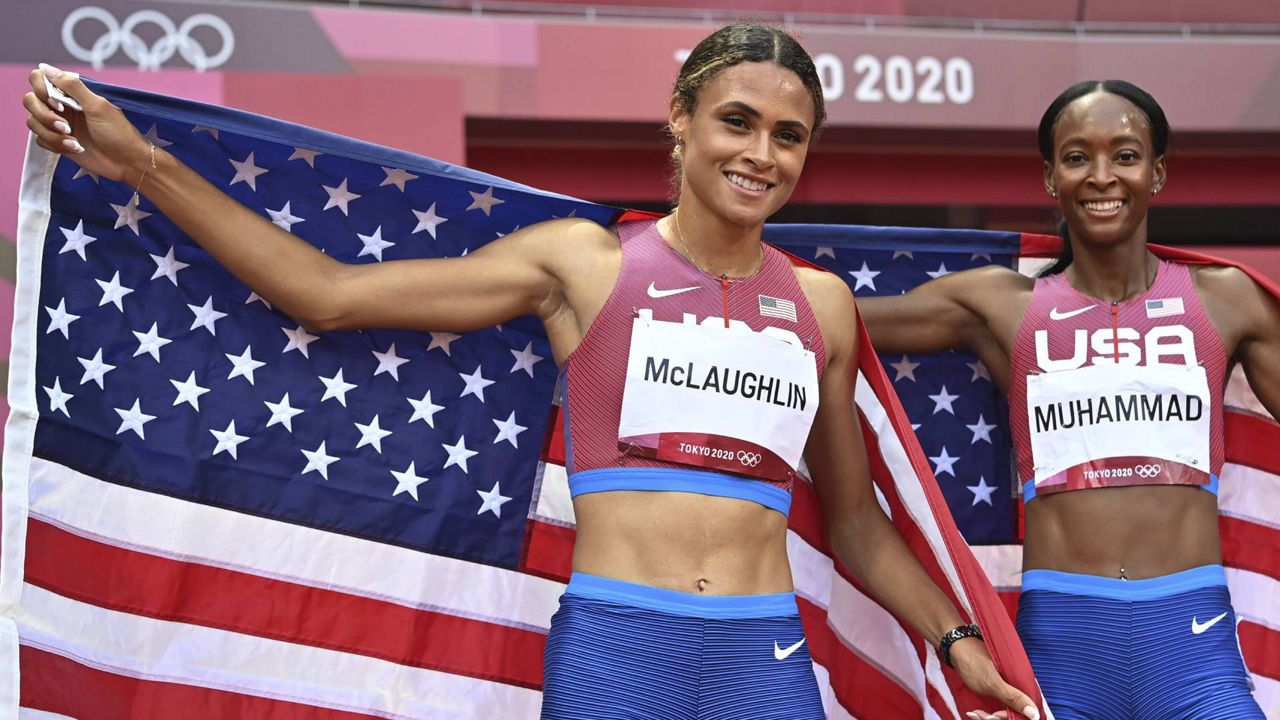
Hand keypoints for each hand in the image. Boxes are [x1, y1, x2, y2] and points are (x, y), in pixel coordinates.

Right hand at [22, 63, 149, 183]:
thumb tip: (45, 67)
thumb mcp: (98, 106)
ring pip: (33, 122)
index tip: (59, 104)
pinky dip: (55, 145)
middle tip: (67, 127)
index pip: (38, 79)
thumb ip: (72, 86)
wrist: (127, 163)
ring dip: (52, 134)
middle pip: (30, 101)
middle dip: (45, 116)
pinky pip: (40, 140)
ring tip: (75, 143)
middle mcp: (61, 106)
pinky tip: (76, 149)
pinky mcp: (58, 142)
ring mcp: (59, 124)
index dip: (41, 90)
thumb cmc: (118, 133)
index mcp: (71, 93)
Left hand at [949, 636, 1040, 719]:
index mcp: (1020, 683)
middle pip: (1014, 711)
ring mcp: (1005, 689)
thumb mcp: (993, 683)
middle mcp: (1015, 686)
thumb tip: (1034, 714)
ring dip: (990, 716)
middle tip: (981, 715)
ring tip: (975, 713)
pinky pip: (996, 707)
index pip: (1026, 708)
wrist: (956, 649)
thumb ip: (1013, 697)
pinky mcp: (996, 690)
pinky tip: (975, 712)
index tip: (995, 715)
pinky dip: (986, 712)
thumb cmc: (973, 661)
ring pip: (1004, 711)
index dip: (1012, 715)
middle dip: (997, 717)